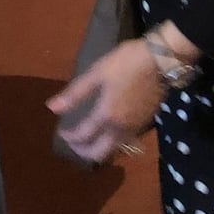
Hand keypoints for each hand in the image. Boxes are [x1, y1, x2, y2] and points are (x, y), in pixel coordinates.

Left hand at [46, 39, 163, 162]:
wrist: (162, 60)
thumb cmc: (127, 62)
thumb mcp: (97, 73)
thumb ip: (75, 93)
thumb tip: (51, 108)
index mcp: (106, 116)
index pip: (83, 137)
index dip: (70, 138)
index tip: (62, 131)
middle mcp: (120, 128)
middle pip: (99, 154)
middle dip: (83, 152)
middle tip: (74, 142)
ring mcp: (135, 128)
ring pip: (114, 150)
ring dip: (99, 149)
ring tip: (90, 138)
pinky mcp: (145, 123)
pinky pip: (125, 142)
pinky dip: (112, 142)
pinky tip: (109, 130)